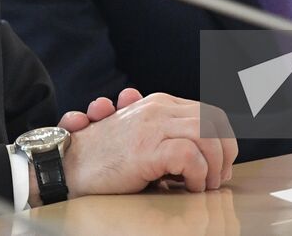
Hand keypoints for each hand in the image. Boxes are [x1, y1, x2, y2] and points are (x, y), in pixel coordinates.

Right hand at [58, 93, 235, 198]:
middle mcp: (158, 108)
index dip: (222, 139)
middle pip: (214, 121)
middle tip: (219, 178)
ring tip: (205, 185)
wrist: (66, 165)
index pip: (209, 112)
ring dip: (214, 165)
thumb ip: (165, 135)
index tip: (220, 165)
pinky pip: (189, 156)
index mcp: (159, 103)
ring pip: (208, 136)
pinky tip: (189, 188)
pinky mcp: (147, 149)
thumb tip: (199, 152)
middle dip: (225, 151)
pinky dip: (197, 175)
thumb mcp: (139, 137)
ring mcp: (152, 127)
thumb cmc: (101, 158)